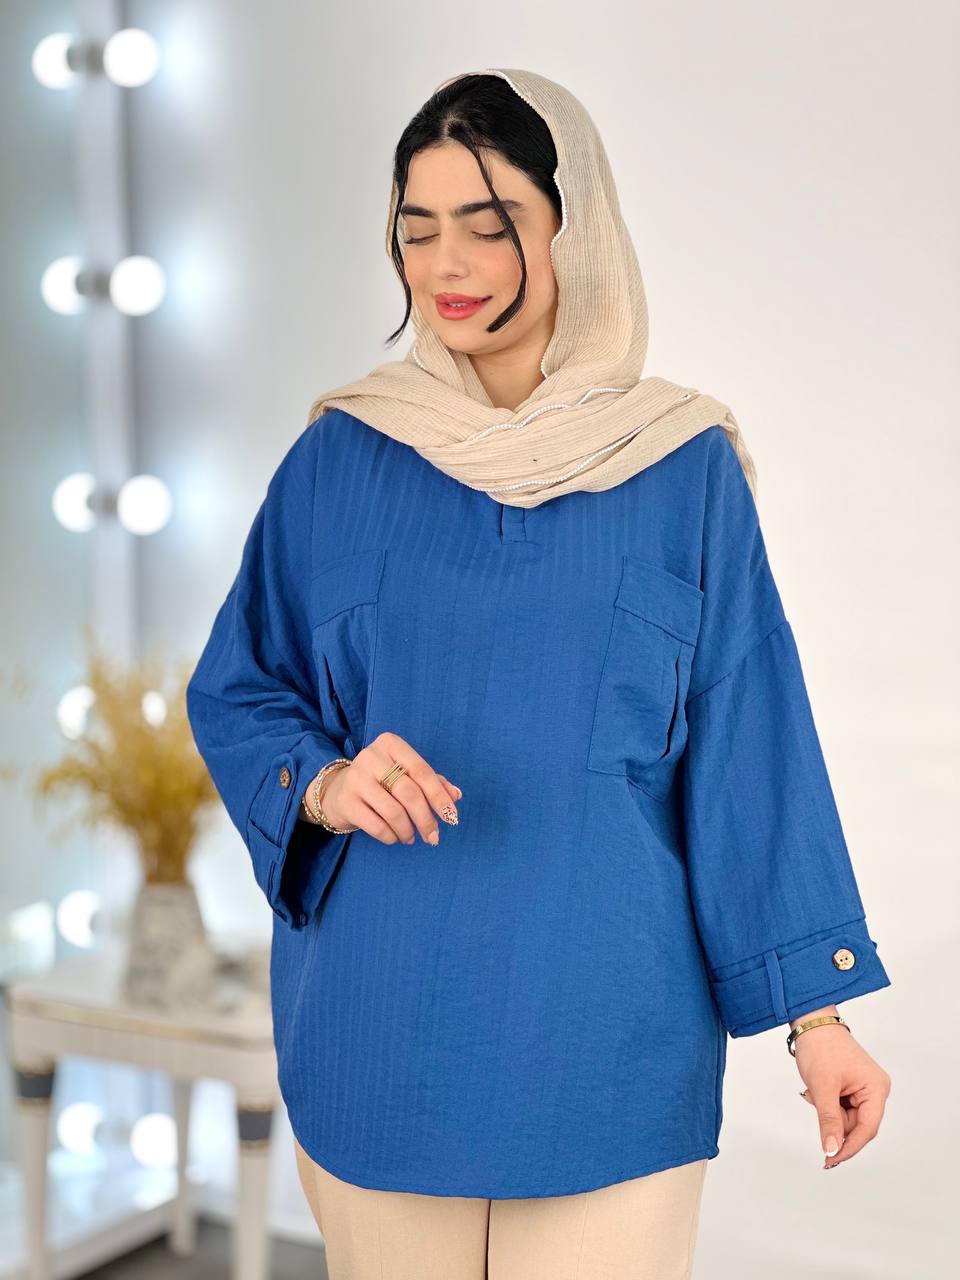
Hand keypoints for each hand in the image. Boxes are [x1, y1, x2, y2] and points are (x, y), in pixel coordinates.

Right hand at [310, 732, 461, 845]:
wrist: (338, 790)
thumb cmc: (381, 781)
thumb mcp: (405, 774)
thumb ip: (432, 782)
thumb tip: (456, 795)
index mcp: (391, 744)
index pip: (422, 771)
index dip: (440, 797)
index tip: (452, 818)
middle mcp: (371, 757)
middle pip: (409, 793)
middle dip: (426, 819)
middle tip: (434, 837)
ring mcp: (356, 778)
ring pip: (394, 811)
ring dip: (408, 830)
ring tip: (411, 838)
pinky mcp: (345, 801)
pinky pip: (377, 825)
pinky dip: (391, 836)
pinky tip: (394, 837)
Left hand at [795, 1015, 891, 1168]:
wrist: (811, 1023)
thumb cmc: (820, 1047)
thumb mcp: (822, 1087)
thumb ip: (828, 1121)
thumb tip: (831, 1150)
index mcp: (876, 1088)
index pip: (867, 1129)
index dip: (849, 1147)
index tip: (831, 1159)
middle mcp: (875, 1089)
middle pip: (857, 1125)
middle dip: (834, 1123)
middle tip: (815, 1108)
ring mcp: (865, 1087)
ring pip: (847, 1117)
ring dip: (828, 1112)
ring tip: (814, 1091)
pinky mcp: (853, 1085)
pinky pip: (842, 1106)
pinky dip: (827, 1104)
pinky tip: (816, 1090)